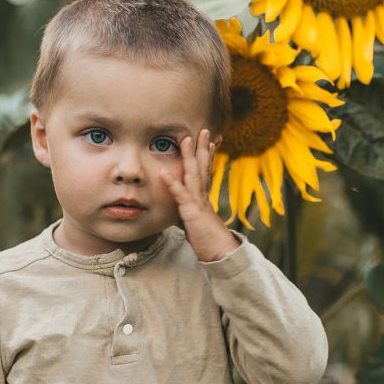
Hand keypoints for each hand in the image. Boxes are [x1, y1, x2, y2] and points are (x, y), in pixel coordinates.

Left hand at [160, 129, 240, 261]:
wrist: (219, 252)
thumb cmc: (207, 240)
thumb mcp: (195, 223)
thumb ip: (188, 214)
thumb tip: (181, 212)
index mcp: (205, 197)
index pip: (206, 172)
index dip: (208, 156)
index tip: (212, 141)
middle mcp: (203, 196)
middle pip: (203, 167)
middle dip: (203, 147)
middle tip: (205, 130)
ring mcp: (198, 202)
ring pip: (193, 174)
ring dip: (189, 156)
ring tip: (186, 139)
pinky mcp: (192, 212)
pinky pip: (181, 195)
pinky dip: (172, 183)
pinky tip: (164, 173)